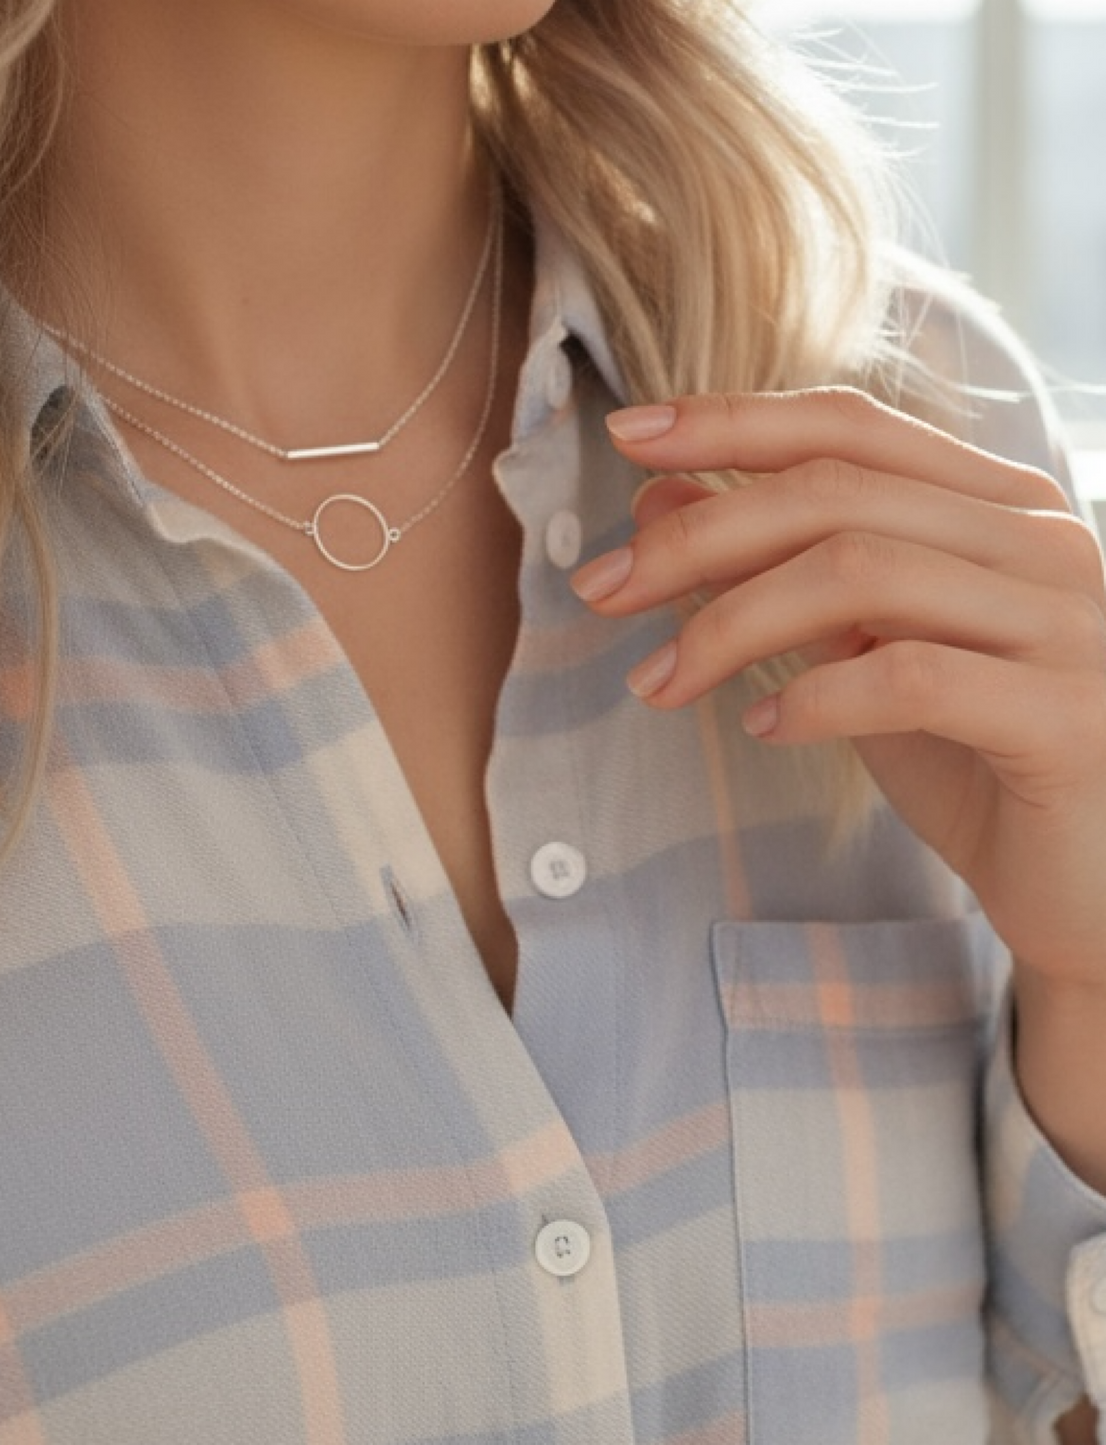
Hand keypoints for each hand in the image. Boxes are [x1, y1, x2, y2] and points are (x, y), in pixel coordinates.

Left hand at [571, 389, 1105, 993]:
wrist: (1098, 890)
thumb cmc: (979, 764)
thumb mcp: (863, 656)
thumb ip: (781, 573)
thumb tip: (662, 503)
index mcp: (995, 509)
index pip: (851, 427)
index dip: (731, 419)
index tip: (625, 433)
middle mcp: (1038, 542)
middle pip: (835, 494)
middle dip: (697, 536)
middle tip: (600, 590)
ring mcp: (1066, 623)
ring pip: (862, 571)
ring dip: (731, 623)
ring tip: (658, 681)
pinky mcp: (1067, 715)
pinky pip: (914, 676)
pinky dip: (817, 695)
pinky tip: (764, 727)